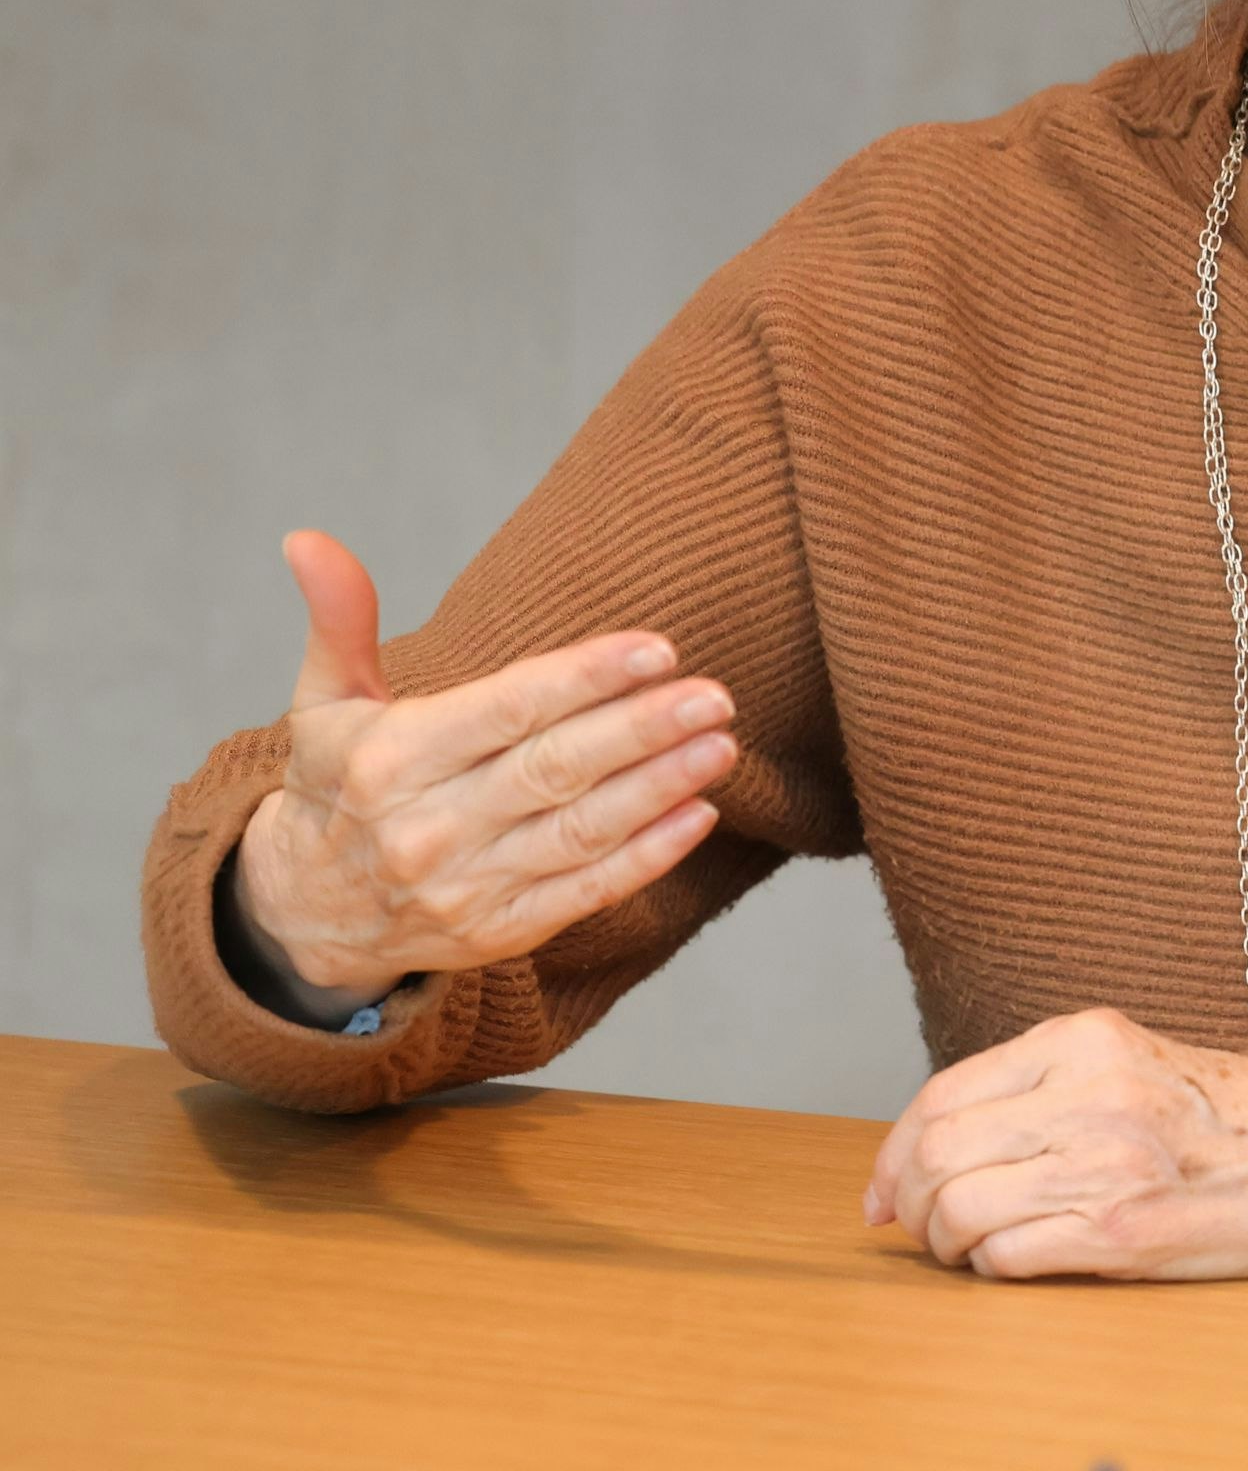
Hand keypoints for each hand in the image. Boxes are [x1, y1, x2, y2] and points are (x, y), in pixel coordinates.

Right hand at [229, 530, 735, 1006]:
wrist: (305, 914)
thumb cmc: (338, 785)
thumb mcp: (325, 704)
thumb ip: (338, 620)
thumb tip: (307, 538)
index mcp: (391, 761)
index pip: (505, 710)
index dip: (584, 679)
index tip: (658, 649)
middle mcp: (428, 828)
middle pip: (554, 770)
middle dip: (641, 730)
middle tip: (716, 695)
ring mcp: (467, 887)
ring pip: (580, 832)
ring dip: (659, 789)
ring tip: (721, 745)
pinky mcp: (500, 931)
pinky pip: (585, 893)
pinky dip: (648, 858)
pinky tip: (701, 815)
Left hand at [863, 1007, 1247, 1279]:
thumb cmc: (1216, 1116)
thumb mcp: (1124, 1060)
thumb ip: (1038, 1084)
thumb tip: (927, 1144)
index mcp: (1084, 1040)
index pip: (942, 1095)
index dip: (892, 1153)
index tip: (883, 1192)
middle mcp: (1091, 1092)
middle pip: (936, 1153)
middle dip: (908, 1203)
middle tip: (920, 1227)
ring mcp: (1106, 1161)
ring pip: (959, 1210)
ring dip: (947, 1243)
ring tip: (972, 1248)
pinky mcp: (1122, 1228)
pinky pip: (1006, 1256)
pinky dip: (993, 1267)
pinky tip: (1020, 1259)